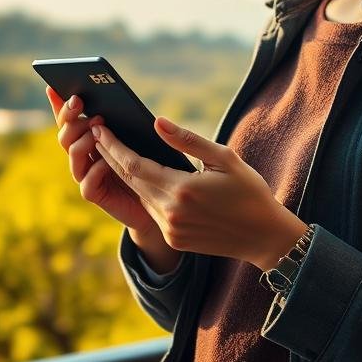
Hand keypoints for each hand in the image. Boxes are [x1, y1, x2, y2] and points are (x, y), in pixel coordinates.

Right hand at [44, 86, 159, 235]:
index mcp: (89, 138)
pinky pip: (87, 182)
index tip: (53, 87)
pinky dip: (96, 170)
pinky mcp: (95, 194)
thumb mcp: (137, 137)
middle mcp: (84, 155)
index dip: (58, 104)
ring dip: (83, 139)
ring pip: (73, 153)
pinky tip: (106, 162)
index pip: (68, 119)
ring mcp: (86, 174)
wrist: (158, 201)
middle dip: (70, 116)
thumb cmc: (150, 164)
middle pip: (65, 134)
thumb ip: (122, 122)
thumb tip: (115, 95)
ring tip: (97, 127)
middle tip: (80, 102)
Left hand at [91, 114, 307, 271]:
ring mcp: (171, 230)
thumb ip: (188, 141)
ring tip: (114, 152)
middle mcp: (171, 213)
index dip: (113, 147)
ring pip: (139, 197)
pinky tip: (140, 178)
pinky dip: (145, 193)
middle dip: (111, 157)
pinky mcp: (174, 240)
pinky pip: (152, 211)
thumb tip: (157, 122)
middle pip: (129, 181)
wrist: (264, 237)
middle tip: (97, 135)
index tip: (100, 130)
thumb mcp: (224, 159)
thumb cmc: (249, 192)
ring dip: (126, 176)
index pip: (133, 165)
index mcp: (182, 190)